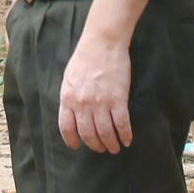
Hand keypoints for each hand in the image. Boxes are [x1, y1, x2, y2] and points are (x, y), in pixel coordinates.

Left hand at [58, 35, 133, 152]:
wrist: (102, 43)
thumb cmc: (85, 58)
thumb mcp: (69, 78)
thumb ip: (70, 97)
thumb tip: (73, 114)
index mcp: (67, 98)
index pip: (66, 127)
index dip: (72, 140)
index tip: (77, 146)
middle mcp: (82, 104)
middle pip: (87, 134)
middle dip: (95, 145)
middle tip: (101, 148)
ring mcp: (100, 102)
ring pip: (105, 133)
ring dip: (110, 144)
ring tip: (114, 148)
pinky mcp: (118, 99)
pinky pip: (122, 124)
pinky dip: (125, 135)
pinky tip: (127, 140)